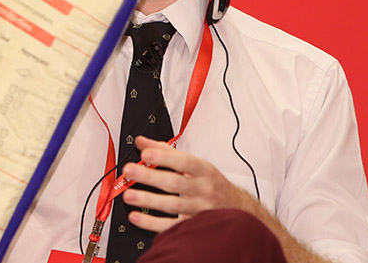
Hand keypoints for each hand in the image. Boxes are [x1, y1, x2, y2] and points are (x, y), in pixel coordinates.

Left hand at [120, 137, 254, 232]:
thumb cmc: (211, 183)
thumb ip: (166, 151)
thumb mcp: (195, 164)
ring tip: (128, 196)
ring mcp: (200, 210)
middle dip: (150, 177)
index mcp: (203, 170)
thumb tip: (141, 142)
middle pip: (175, 183)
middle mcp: (203, 189)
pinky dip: (153, 223)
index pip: (184, 162)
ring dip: (148, 201)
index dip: (164, 157)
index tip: (145, 154)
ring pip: (173, 206)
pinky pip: (172, 226)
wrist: (238, 209)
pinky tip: (137, 217)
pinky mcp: (195, 226)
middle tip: (130, 171)